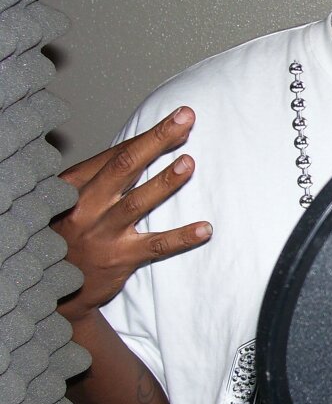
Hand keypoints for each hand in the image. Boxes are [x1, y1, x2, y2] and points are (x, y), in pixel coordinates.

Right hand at [52, 106, 211, 322]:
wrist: (52, 285)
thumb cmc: (72, 232)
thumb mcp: (77, 199)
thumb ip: (108, 175)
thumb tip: (150, 143)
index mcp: (75, 186)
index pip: (116, 154)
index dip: (149, 135)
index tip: (178, 118)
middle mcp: (86, 206)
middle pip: (124, 167)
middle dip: (156, 140)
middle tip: (185, 119)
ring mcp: (103, 233)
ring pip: (137, 203)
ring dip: (164, 182)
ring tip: (188, 163)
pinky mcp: (120, 259)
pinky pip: (156, 246)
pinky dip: (182, 237)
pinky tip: (206, 228)